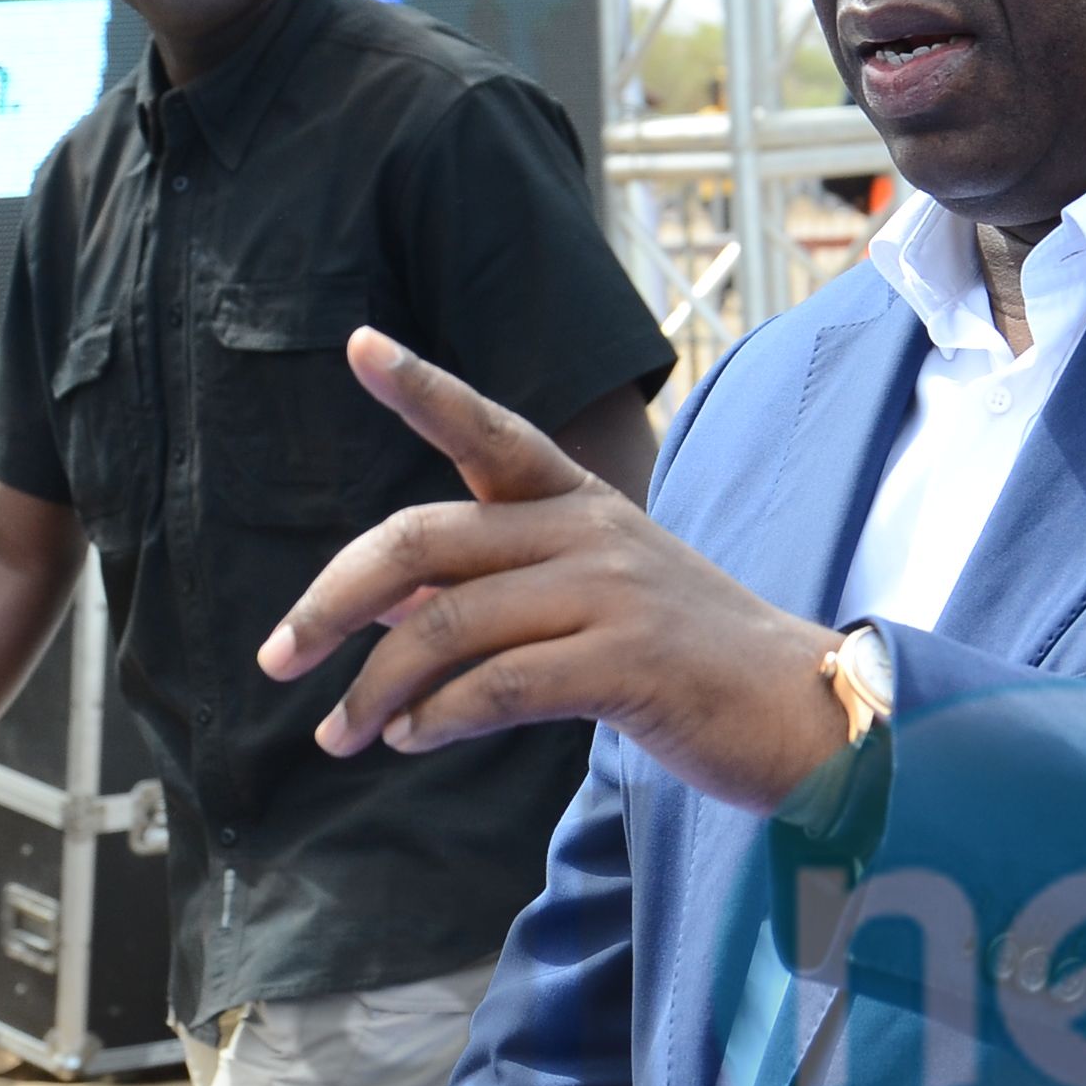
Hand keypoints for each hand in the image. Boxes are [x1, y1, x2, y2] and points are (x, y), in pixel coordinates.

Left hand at [258, 331, 851, 814]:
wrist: (808, 716)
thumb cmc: (687, 666)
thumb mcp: (591, 604)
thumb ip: (492, 594)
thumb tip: (374, 609)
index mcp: (580, 503)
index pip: (488, 430)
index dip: (421, 387)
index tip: (359, 345)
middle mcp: (589, 532)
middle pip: (423, 540)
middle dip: (331, 599)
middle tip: (277, 656)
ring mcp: (611, 592)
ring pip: (446, 624)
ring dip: (373, 688)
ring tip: (341, 733)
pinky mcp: (627, 664)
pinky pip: (498, 685)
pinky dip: (436, 718)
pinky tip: (411, 740)